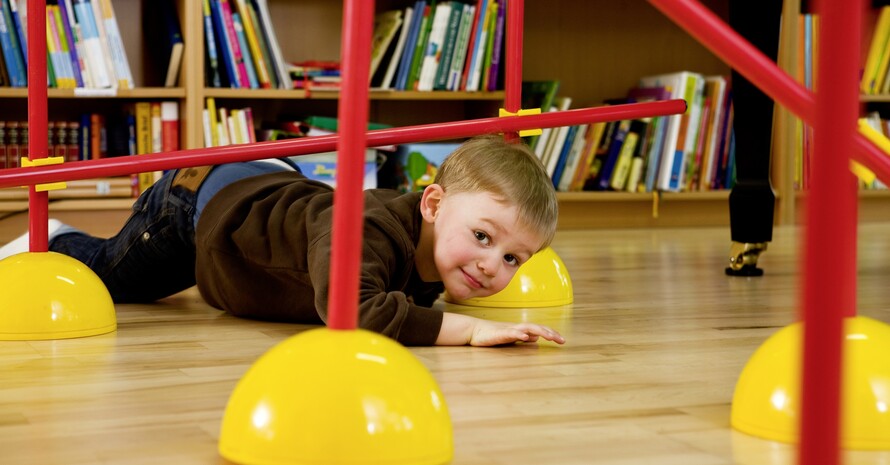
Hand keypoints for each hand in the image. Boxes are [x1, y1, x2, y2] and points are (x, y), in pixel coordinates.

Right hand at [437, 312, 564, 345]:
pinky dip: (518, 334)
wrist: (474, 330)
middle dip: (550, 333)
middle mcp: (517, 327)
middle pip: (536, 328)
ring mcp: (508, 330)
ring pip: (527, 328)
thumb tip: (536, 337)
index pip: (539, 330)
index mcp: (520, 329)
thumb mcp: (511, 337)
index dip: (551, 333)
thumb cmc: (492, 334)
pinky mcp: (499, 333)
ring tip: (550, 336)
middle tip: (562, 340)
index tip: (562, 340)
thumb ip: (523, 337)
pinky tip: (525, 337)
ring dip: (539, 331)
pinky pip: (510, 333)